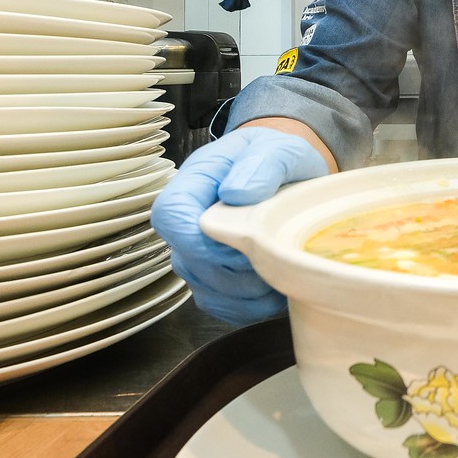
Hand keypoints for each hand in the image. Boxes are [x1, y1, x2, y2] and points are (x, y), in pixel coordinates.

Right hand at [151, 126, 327, 323]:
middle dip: (236, 271)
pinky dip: (254, 306)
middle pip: (190, 263)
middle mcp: (186, 224)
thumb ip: (261, 165)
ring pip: (208, 291)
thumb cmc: (276, 158)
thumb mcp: (279, 149)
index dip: (201, 241)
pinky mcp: (217, 281)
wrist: (287, 175)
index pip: (171, 217)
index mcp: (192, 185)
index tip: (243, 246)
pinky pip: (225, 308)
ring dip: (249, 292)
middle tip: (278, 257)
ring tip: (283, 268)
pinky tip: (279, 285)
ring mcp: (198, 256)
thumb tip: (236, 194)